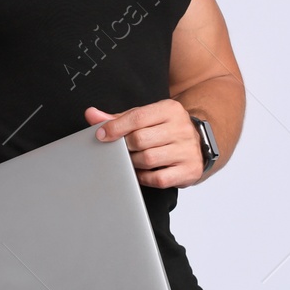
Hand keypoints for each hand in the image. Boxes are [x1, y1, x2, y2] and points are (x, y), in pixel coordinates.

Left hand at [85, 100, 205, 188]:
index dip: (115, 127)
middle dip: (124, 147)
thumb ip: (118, 118)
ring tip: (131, 160)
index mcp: (169, 110)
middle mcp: (181, 128)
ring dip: (133, 162)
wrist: (198, 142)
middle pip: (140, 139)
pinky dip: (144, 177)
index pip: (137, 117)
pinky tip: (141, 172)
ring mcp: (188, 150)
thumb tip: (91, 114)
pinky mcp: (190, 170)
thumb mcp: (145, 118)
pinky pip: (158, 179)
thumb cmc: (164, 129)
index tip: (101, 135)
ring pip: (148, 159)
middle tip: (120, 150)